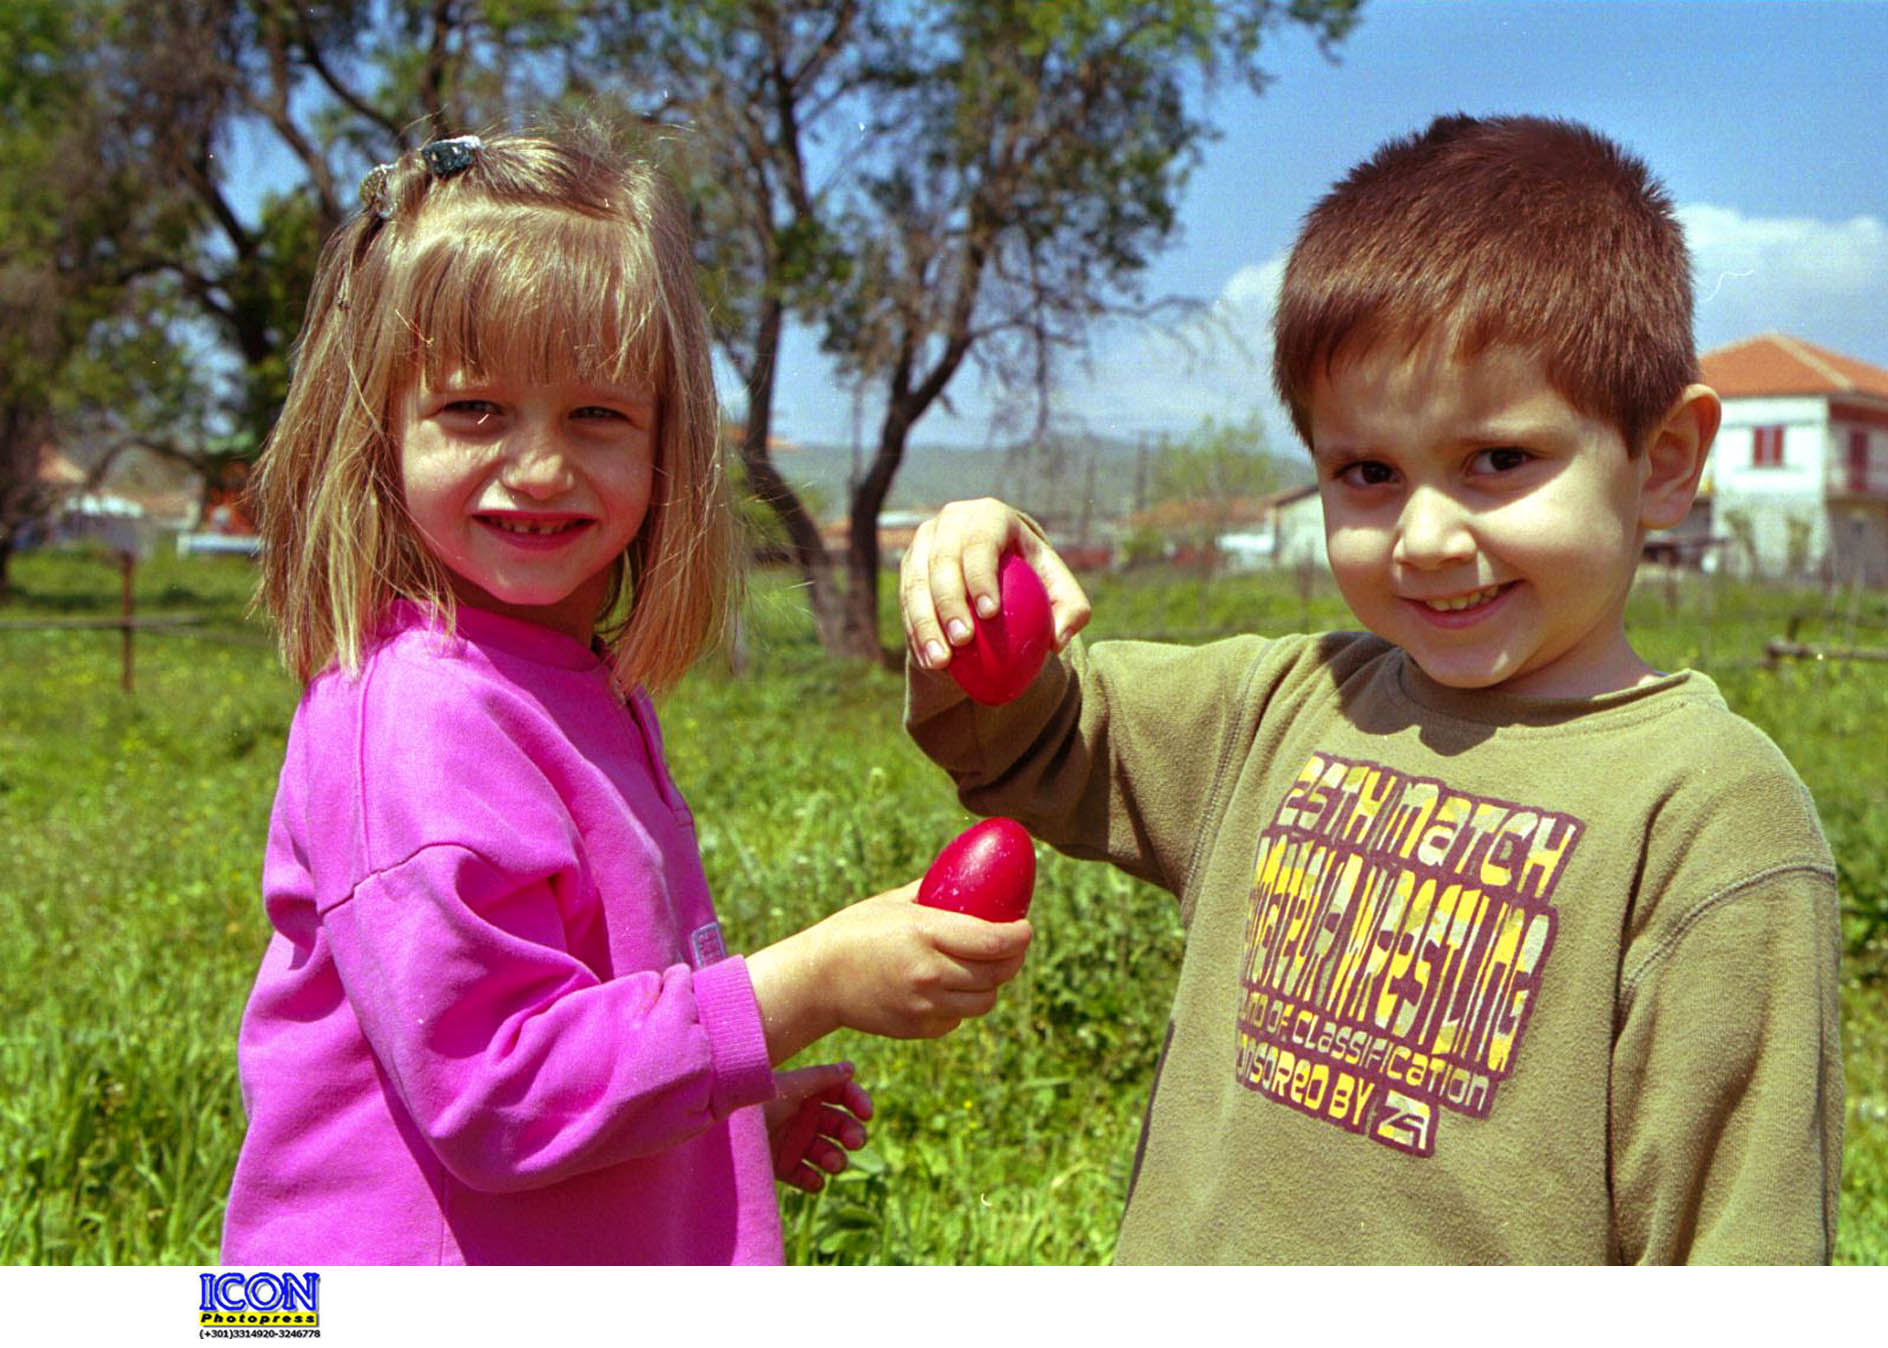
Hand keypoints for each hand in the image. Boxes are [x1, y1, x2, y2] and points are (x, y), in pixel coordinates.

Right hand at [747, 881, 1032, 1062]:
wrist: (817, 980)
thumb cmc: (854, 931)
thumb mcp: (893, 902)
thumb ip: (933, 892)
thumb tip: (969, 876)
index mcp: (926, 933)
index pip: (996, 941)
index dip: (1020, 935)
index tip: (1024, 927)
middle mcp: (930, 972)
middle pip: (998, 973)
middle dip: (1013, 959)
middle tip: (1010, 947)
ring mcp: (925, 1004)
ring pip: (984, 1001)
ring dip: (990, 984)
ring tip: (981, 967)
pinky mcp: (919, 1028)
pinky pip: (958, 1018)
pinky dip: (962, 1004)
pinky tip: (948, 987)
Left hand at [765, 1061, 871, 1193]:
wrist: (717, 1134)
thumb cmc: (753, 1102)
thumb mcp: (787, 1088)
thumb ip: (820, 1078)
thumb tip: (851, 1067)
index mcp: (805, 1091)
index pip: (841, 1092)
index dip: (858, 1100)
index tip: (867, 1113)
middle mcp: (802, 1116)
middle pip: (840, 1124)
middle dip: (851, 1132)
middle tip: (855, 1142)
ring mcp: (794, 1142)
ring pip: (828, 1152)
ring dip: (836, 1158)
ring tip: (833, 1164)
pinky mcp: (783, 1166)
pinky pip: (806, 1176)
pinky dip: (814, 1181)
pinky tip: (814, 1181)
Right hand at [900, 498, 1090, 672]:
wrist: (993, 567)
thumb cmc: (1032, 579)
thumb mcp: (1060, 591)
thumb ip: (1071, 611)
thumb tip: (1056, 639)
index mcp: (990, 516)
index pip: (982, 543)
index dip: (981, 576)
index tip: (989, 615)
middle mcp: (952, 520)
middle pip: (944, 561)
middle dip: (949, 602)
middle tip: (963, 640)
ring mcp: (925, 540)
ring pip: (917, 582)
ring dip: (926, 623)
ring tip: (941, 660)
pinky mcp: (909, 564)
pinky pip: (906, 600)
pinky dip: (917, 631)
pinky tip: (930, 661)